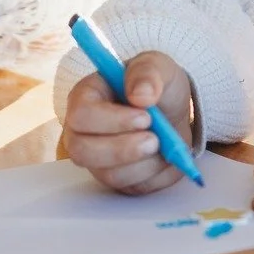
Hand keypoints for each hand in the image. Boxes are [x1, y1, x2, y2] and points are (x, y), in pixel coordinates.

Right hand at [64, 51, 194, 194]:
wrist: (173, 111)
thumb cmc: (156, 86)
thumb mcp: (157, 66)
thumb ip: (147, 72)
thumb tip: (140, 95)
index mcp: (86, 97)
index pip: (80, 114)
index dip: (111, 120)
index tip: (146, 116)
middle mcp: (83, 131)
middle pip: (82, 151)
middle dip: (122, 149)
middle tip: (155, 139)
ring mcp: (98, 159)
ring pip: (109, 174)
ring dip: (144, 163)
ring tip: (164, 144)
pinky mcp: (118, 178)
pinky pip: (131, 188)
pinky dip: (154, 175)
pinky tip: (165, 156)